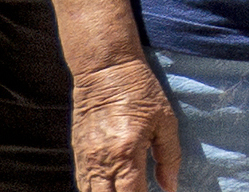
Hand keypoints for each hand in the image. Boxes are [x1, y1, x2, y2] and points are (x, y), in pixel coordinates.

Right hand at [71, 57, 179, 191]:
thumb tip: (170, 186)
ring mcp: (86, 160)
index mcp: (126, 153)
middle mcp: (102, 161)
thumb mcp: (165, 120)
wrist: (105, 69)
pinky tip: (110, 191)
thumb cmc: (139, 91)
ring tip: (125, 191)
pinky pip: (83, 185)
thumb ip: (169, 157)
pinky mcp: (78, 154)